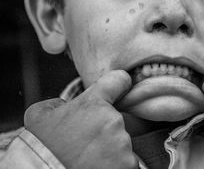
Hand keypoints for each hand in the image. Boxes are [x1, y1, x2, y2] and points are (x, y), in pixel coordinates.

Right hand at [24, 70, 138, 168]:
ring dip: (109, 150)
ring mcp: (122, 144)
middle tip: (83, 144)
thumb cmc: (42, 150)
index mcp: (93, 104)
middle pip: (115, 120)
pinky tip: (96, 167)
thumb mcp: (38, 117)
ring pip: (120, 143)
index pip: (119, 81)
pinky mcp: (128, 164)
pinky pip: (125, 162)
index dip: (119, 84)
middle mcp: (112, 121)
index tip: (118, 91)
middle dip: (103, 130)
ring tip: (87, 159)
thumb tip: (64, 106)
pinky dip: (114, 165)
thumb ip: (57, 103)